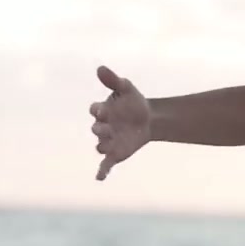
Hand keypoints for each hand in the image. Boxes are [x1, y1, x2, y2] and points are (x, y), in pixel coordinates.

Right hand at [89, 65, 151, 181]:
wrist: (148, 119)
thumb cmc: (133, 102)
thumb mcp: (126, 88)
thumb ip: (113, 80)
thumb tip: (100, 68)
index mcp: (102, 110)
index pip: (96, 110)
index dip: (98, 110)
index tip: (102, 109)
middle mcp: (101, 127)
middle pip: (96, 129)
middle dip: (101, 128)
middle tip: (106, 127)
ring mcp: (107, 141)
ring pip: (101, 146)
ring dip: (104, 146)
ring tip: (109, 147)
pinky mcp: (115, 153)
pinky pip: (105, 164)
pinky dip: (102, 171)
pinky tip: (99, 178)